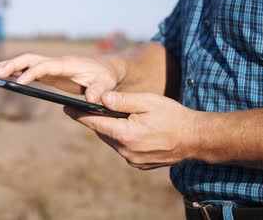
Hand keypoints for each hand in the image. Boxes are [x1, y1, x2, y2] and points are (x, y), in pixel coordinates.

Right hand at [0, 54, 123, 102]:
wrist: (106, 69)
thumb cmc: (105, 77)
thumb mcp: (105, 84)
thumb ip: (98, 91)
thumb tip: (91, 99)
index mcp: (67, 64)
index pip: (46, 66)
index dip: (32, 73)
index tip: (19, 82)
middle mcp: (56, 62)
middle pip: (31, 58)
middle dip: (14, 64)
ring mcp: (51, 66)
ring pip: (28, 61)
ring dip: (11, 65)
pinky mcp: (49, 72)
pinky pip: (30, 69)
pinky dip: (17, 70)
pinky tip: (5, 75)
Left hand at [64, 91, 199, 169]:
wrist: (196, 138)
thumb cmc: (173, 115)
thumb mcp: (148, 101)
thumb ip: (123, 100)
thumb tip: (101, 99)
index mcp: (126, 134)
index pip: (95, 122)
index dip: (79, 114)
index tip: (65, 107)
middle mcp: (126, 150)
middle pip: (102, 131)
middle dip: (97, 119)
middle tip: (90, 107)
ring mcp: (132, 160)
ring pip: (112, 141)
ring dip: (110, 129)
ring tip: (111, 116)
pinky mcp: (139, 164)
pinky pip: (123, 148)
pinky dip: (122, 138)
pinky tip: (129, 129)